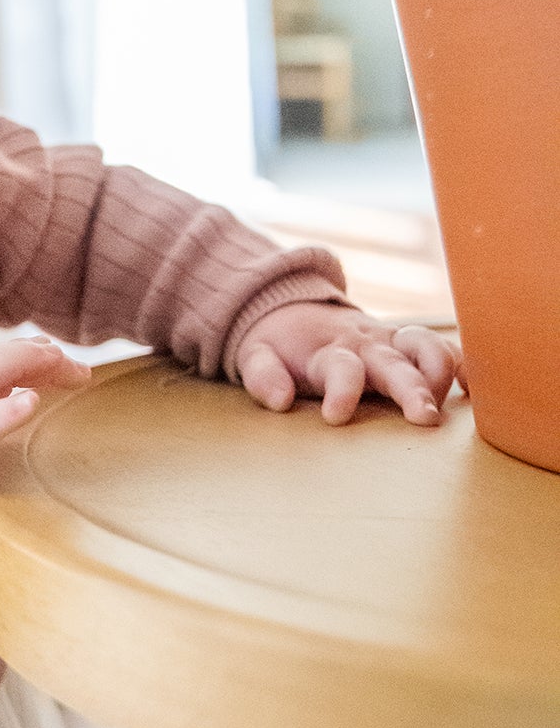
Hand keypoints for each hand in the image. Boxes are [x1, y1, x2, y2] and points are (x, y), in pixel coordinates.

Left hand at [234, 302, 464, 426]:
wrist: (294, 309)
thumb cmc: (279, 344)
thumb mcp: (256, 355)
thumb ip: (263, 375)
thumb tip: (279, 400)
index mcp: (328, 350)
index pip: (340, 368)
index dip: (341, 391)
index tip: (336, 418)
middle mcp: (366, 343)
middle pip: (396, 362)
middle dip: (412, 388)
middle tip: (423, 418)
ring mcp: (392, 341)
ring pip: (428, 348)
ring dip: (441, 374)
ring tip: (442, 407)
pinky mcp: (409, 344)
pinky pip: (445, 349)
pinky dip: (462, 366)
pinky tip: (472, 392)